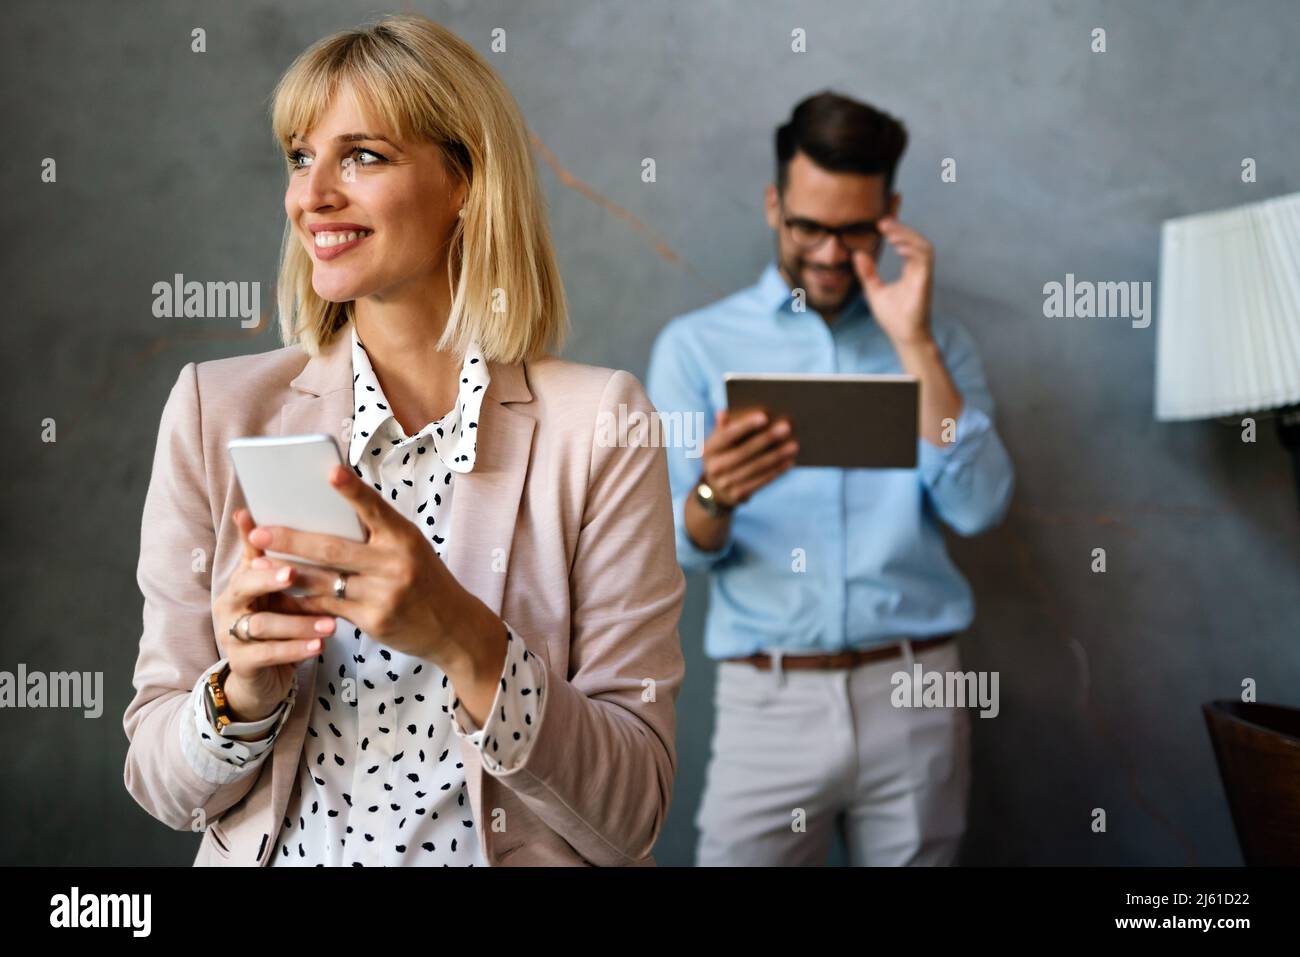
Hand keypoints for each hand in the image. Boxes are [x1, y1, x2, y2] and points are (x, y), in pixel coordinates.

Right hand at [213, 508, 335, 721]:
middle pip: (244, 585)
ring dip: (297, 622)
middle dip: (269, 579)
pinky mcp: (241, 662)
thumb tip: (310, 528)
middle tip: (294, 573)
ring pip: (261, 623)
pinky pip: (267, 654)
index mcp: (242, 581)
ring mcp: (230, 633)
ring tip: (331, 624)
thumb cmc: (279, 626)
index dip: (252, 538)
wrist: (262, 677)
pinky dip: (295, 649)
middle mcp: (230, 603)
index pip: (248, 555)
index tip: (257, 519)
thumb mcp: (283, 595)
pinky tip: (319, 646)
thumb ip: (292, 565)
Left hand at [246, 464, 500, 674]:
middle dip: (292, 539)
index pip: (374, 507)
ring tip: (256, 565)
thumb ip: (375, 535)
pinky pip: (328, 607)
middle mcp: (396, 562)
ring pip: (324, 580)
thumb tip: (323, 517)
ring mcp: (384, 594)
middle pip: (334, 548)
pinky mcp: (374, 620)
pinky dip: (302, 600)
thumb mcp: (410, 549)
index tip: (329, 470)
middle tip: (258, 531)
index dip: (352, 489)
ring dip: (286, 572)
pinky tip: (280, 593)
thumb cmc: (424, 579)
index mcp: (405, 536)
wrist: (454, 627)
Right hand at [700, 409, 798, 508]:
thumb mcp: (717, 443)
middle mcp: (714, 467)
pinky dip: (776, 471)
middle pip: (744, 451)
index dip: (745, 425)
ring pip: (756, 467)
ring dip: (776, 456)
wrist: (714, 491)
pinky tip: (789, 462)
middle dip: (766, 439)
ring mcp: (725, 483)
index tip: (764, 416)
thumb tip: (723, 414)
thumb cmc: (723, 457)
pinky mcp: (738, 495)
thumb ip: (722, 428)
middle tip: (786, 427)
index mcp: (708, 449)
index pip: (727, 435)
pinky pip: (761, 481)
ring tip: (793, 445)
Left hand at [853, 216, 934, 347]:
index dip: (898, 225)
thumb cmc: (893, 318)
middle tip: (882, 219)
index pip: (905, 241)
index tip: (887, 211)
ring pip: (922, 245)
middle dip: (902, 225)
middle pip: (915, 239)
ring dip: (906, 235)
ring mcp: (923, 274)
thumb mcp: (874, 291)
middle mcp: (918, 269)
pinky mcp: (925, 281)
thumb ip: (868, 272)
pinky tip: (898, 246)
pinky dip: (912, 248)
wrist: (904, 337)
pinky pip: (924, 257)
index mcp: (910, 269)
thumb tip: (858, 253)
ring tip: (888, 229)